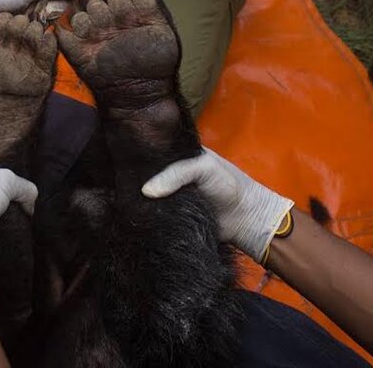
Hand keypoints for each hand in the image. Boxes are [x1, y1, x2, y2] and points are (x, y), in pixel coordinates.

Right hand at [142, 147, 293, 261]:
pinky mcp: (173, 215)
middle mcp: (174, 175)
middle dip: (140, 179)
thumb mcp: (203, 167)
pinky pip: (157, 214)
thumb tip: (146, 191)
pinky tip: (141, 213)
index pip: (155, 153)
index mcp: (181, 156)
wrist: (245, 219)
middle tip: (127, 182)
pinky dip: (151, 215)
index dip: (143, 157)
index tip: (127, 161)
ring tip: (131, 199)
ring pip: (151, 196)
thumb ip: (175, 174)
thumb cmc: (230, 186)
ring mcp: (173, 195)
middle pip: (149, 175)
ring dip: (144, 200)